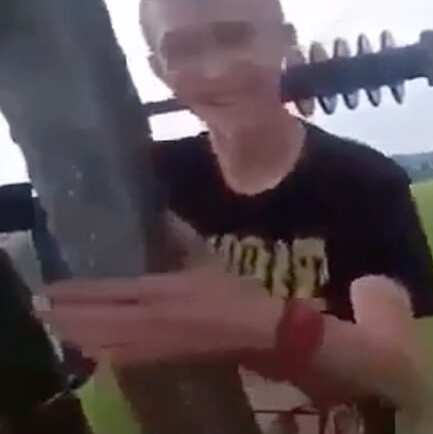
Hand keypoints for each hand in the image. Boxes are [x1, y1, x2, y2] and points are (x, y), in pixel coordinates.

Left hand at [35, 214, 281, 366]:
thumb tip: (161, 213)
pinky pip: (118, 359)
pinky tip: (87, 347)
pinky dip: (96, 352)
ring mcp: (152, 342)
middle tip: (40, 306)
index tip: (52, 287)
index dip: (76, 292)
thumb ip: (179, 235)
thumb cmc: (231, 290)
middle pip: (95, 321)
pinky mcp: (159, 357)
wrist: (254, 328)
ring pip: (101, 343)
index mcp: (160, 290)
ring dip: (75, 334)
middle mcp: (148, 318)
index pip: (107, 292)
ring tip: (57, 325)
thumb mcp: (205, 256)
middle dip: (64, 315)